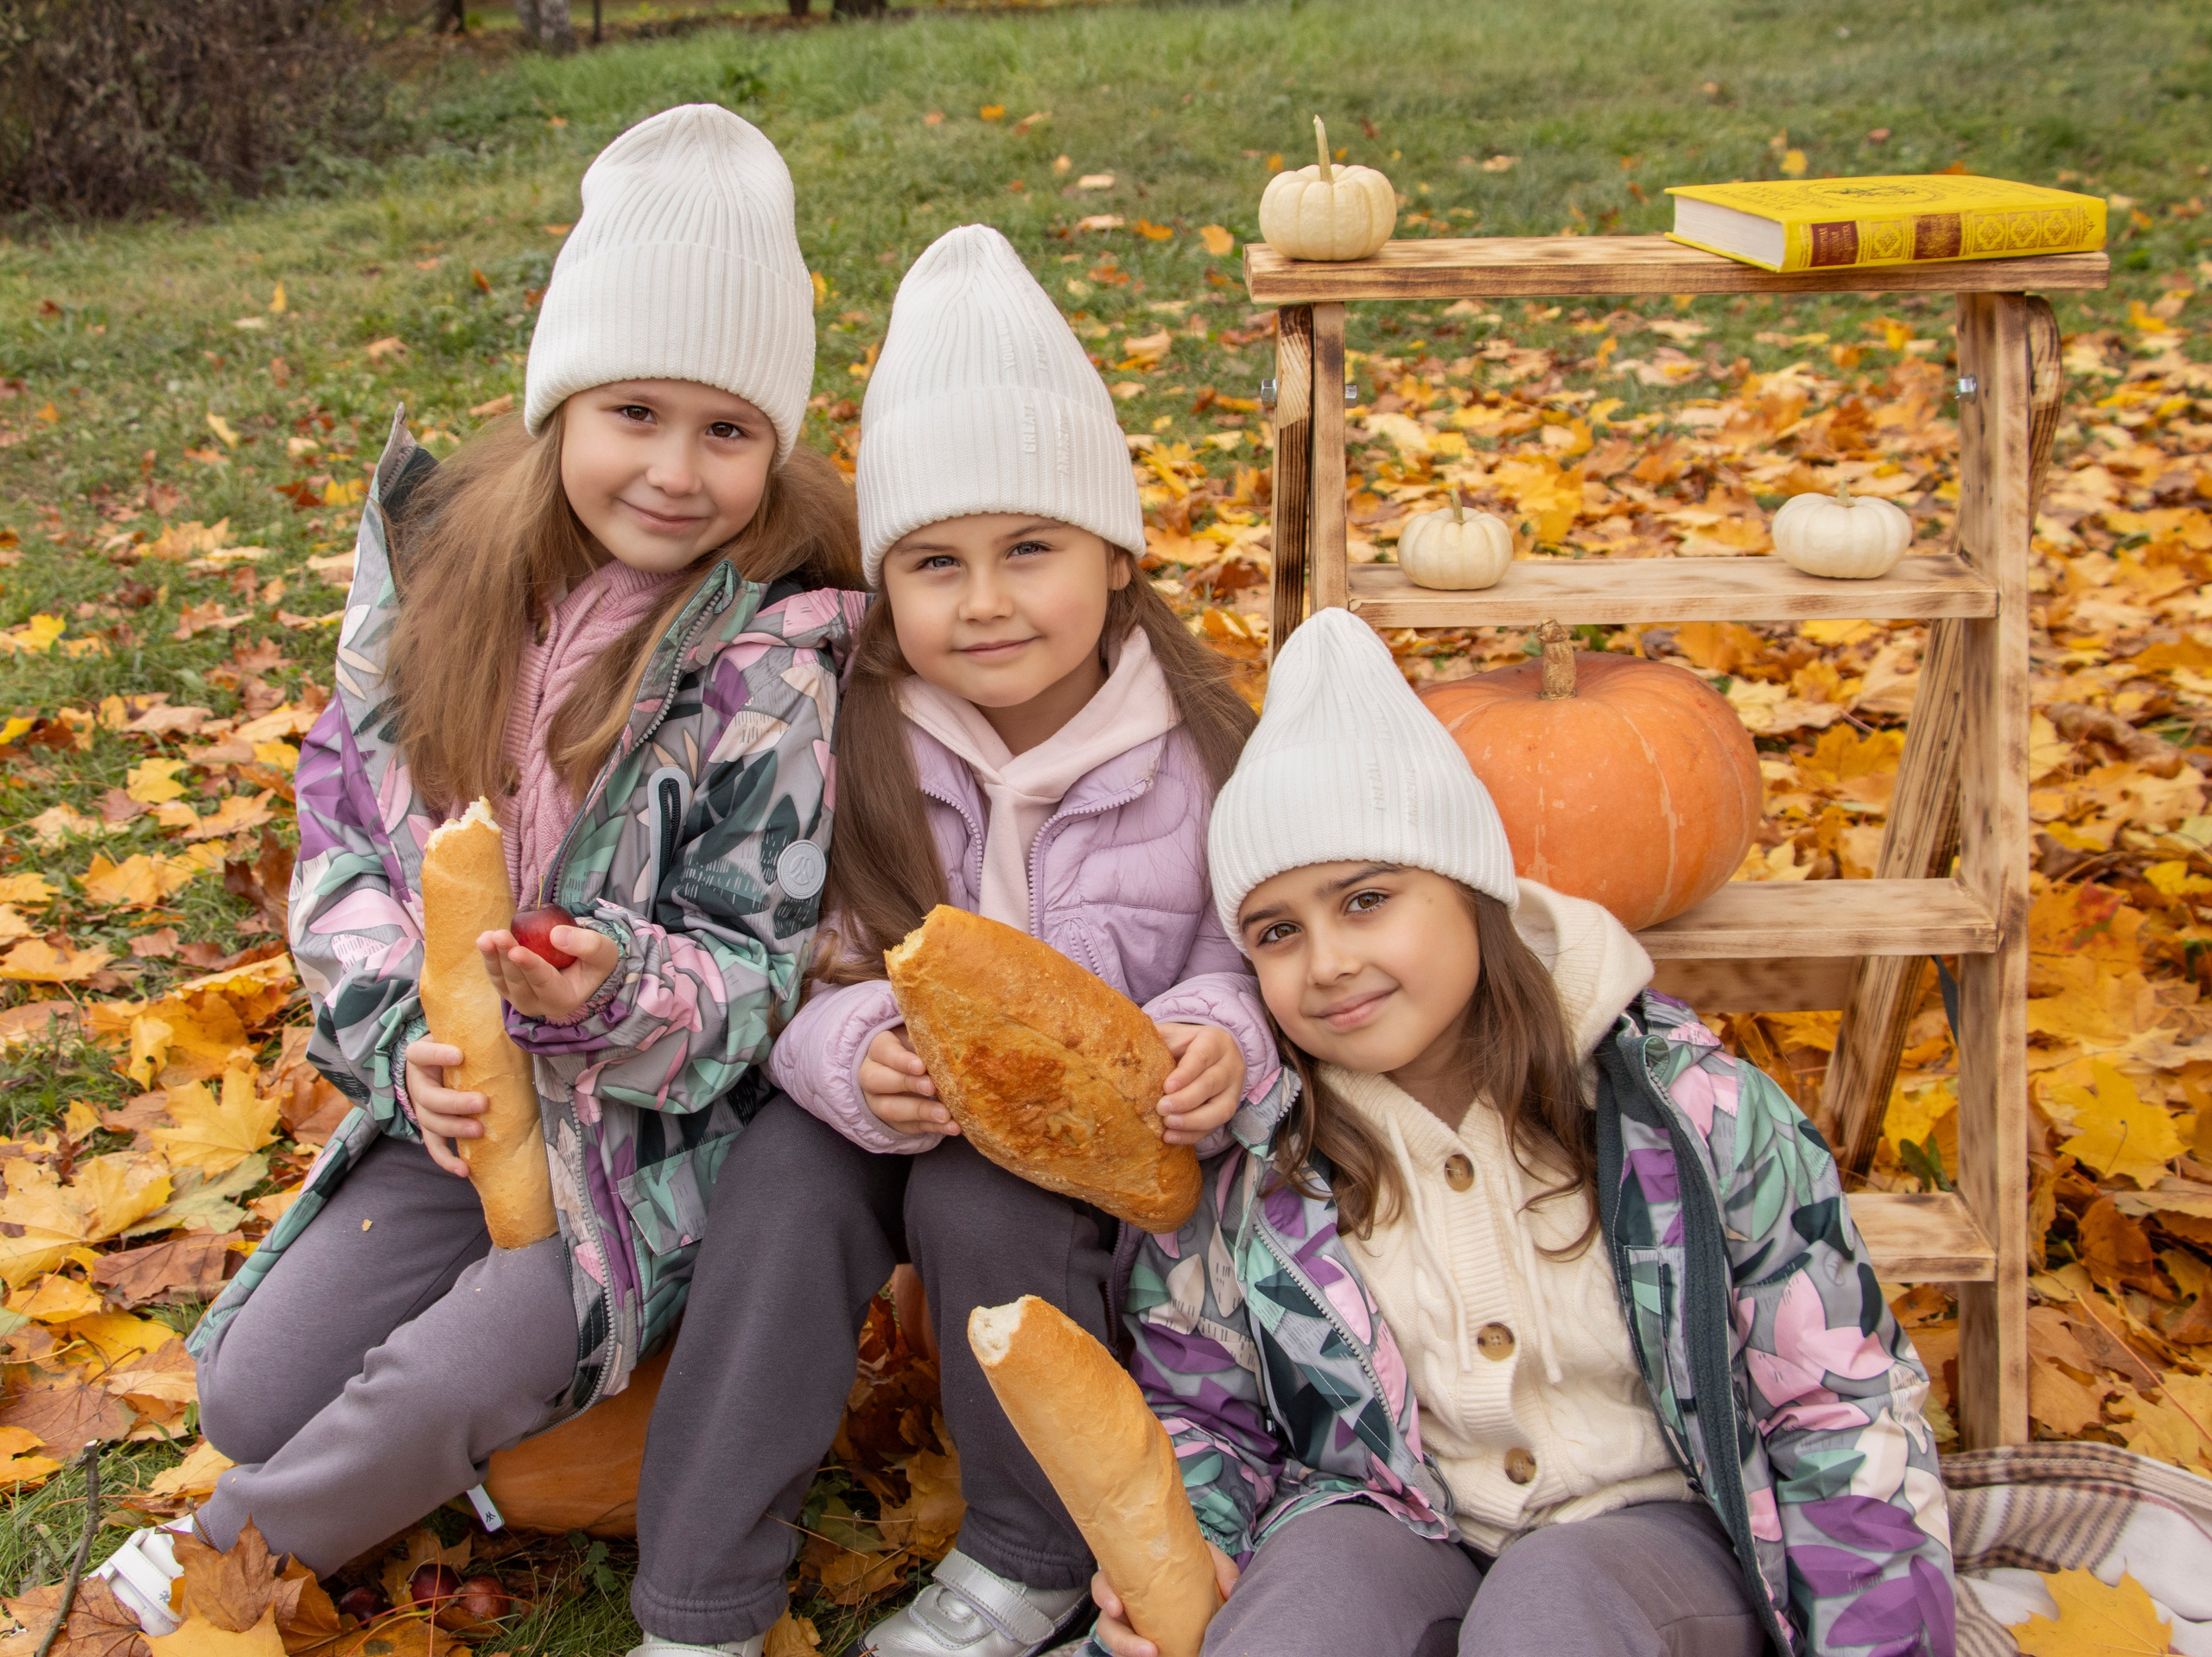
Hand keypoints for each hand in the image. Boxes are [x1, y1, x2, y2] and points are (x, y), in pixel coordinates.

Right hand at [403, 1037, 485, 1176]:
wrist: (439, 1061)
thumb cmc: (456, 1045)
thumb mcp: (459, 1034)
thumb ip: (476, 1029)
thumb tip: (511, 1020)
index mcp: (420, 1056)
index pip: (421, 1053)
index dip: (437, 1055)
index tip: (460, 1055)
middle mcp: (417, 1083)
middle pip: (428, 1098)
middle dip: (455, 1103)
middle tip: (482, 1103)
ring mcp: (422, 1108)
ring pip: (431, 1123)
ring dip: (454, 1130)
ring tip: (479, 1131)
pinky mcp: (430, 1127)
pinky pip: (435, 1147)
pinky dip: (446, 1160)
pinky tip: (463, 1170)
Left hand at [476, 923, 619, 1022]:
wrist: (582, 966)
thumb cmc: (594, 960)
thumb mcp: (604, 951)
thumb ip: (587, 944)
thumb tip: (556, 935)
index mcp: (565, 1000)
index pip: (545, 983)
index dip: (530, 966)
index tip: (516, 950)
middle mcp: (540, 1006)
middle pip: (519, 982)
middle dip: (507, 958)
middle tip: (498, 935)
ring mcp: (522, 1000)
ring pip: (503, 981)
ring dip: (493, 958)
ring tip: (486, 937)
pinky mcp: (510, 990)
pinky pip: (496, 976)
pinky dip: (489, 959)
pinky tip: (485, 940)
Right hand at [859, 1025, 956, 1135]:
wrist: (909, 1069)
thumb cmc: (918, 1048)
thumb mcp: (920, 1037)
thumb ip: (928, 1036)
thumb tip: (951, 1034)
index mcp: (878, 1049)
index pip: (883, 1052)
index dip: (901, 1060)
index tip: (921, 1065)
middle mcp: (872, 1075)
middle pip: (878, 1081)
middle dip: (906, 1084)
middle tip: (932, 1087)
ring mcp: (879, 1101)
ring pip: (890, 1109)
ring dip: (920, 1112)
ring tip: (945, 1114)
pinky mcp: (894, 1121)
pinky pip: (910, 1126)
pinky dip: (932, 1127)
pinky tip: (952, 1127)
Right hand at [1090, 1540, 1238, 1656]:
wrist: (1208, 1595)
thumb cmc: (1195, 1573)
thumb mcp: (1208, 1563)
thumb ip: (1221, 1569)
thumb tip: (1231, 1589)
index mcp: (1131, 1582)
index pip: (1104, 1584)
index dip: (1103, 1594)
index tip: (1116, 1606)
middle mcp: (1125, 1609)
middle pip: (1107, 1626)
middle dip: (1120, 1640)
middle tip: (1148, 1651)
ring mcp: (1133, 1632)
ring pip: (1119, 1646)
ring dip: (1132, 1654)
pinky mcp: (1143, 1646)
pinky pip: (1135, 1654)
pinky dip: (1141, 1655)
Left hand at [1155, 1024, 1244, 1145]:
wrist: (1210, 1055)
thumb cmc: (1184, 1045)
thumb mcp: (1172, 1035)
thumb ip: (1155, 1038)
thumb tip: (1127, 1044)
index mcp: (1215, 1041)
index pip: (1202, 1057)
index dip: (1185, 1074)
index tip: (1166, 1087)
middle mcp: (1230, 1065)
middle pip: (1211, 1084)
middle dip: (1185, 1100)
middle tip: (1161, 1109)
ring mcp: (1233, 1090)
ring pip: (1220, 1110)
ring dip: (1192, 1121)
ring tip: (1167, 1125)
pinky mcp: (1229, 1110)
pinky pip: (1215, 1126)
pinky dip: (1192, 1134)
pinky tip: (1171, 1136)